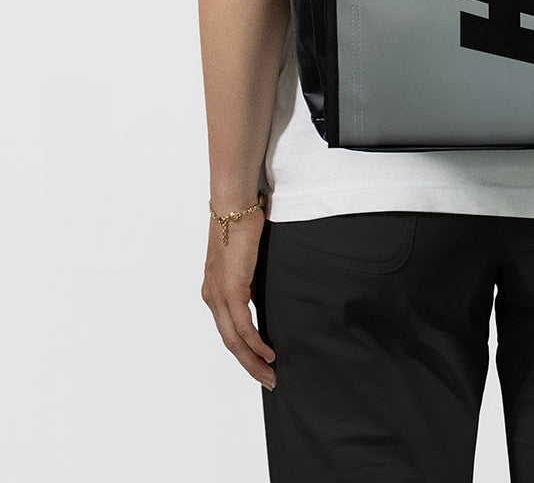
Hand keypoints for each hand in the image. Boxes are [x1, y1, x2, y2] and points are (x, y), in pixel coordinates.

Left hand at [201, 206, 276, 389]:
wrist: (234, 204)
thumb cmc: (242, 222)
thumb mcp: (247, 260)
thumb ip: (251, 281)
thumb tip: (262, 298)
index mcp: (214, 290)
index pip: (228, 329)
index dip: (244, 350)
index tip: (260, 363)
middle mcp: (212, 296)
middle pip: (229, 342)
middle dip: (249, 364)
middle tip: (268, 380)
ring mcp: (218, 295)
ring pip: (234, 340)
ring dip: (253, 360)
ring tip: (270, 374)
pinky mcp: (230, 290)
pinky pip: (243, 326)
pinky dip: (256, 342)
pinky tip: (268, 352)